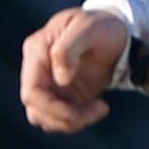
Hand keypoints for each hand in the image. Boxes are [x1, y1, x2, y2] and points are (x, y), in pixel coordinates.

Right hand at [16, 4, 128, 133]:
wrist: (117, 35)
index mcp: (36, 50)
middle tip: (100, 108)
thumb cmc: (101, 26)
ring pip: (44, 118)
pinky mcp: (61, 97)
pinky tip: (98, 108)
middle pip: (36, 109)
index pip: (32, 91)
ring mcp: (48, 85)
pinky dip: (77, 121)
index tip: (88, 104)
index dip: (54, 107)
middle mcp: (37, 70)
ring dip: (71, 122)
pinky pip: (59, 119)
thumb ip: (67, 49)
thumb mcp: (88, 27)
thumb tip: (59, 79)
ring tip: (99, 108)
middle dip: (66, 117)